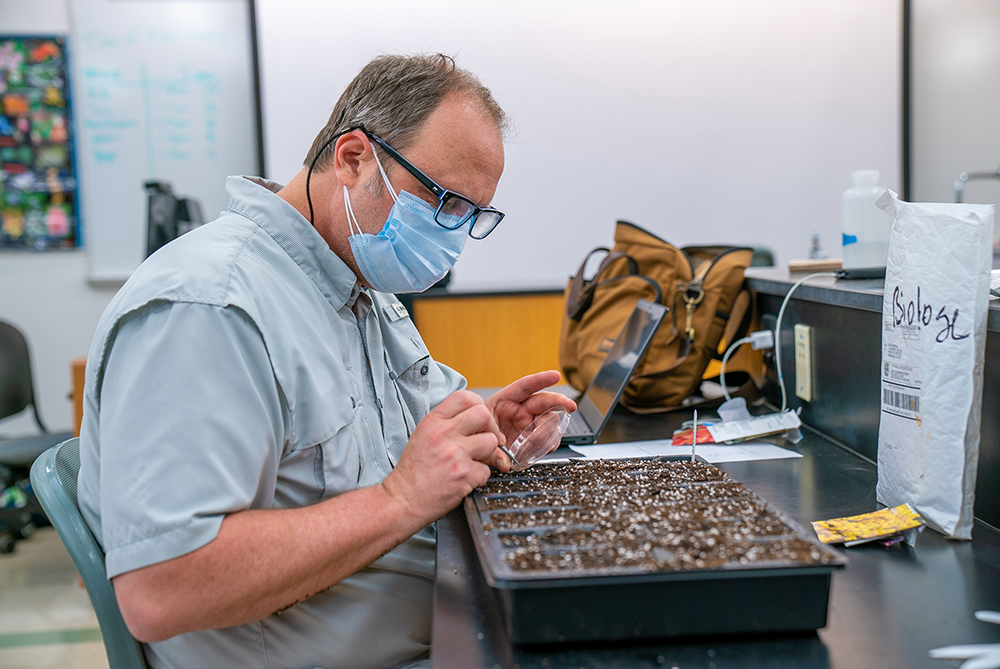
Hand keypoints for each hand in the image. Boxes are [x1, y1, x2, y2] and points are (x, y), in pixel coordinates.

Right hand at [381, 390, 503, 523]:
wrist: (402, 500)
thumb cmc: (413, 472)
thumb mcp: (423, 437)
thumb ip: (447, 425)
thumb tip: (479, 421)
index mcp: (433, 422)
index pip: (465, 397)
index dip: (479, 406)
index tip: (481, 421)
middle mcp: (444, 434)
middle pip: (484, 414)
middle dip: (491, 428)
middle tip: (487, 441)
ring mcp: (455, 454)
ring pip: (491, 442)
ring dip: (489, 454)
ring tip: (474, 462)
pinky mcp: (464, 475)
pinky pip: (487, 469)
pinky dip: (480, 476)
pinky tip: (466, 479)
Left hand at [486, 370, 576, 456]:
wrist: (478, 444)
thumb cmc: (479, 429)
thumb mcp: (480, 429)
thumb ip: (492, 443)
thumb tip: (504, 460)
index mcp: (507, 399)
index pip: (526, 386)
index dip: (541, 380)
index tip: (555, 375)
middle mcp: (523, 410)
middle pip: (545, 402)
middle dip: (560, 401)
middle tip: (570, 406)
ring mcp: (531, 424)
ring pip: (551, 422)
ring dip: (548, 431)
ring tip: (535, 441)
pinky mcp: (536, 439)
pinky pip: (549, 440)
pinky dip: (547, 446)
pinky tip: (538, 449)